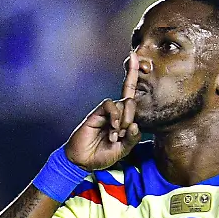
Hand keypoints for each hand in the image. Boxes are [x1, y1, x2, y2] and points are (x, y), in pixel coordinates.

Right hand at [65, 52, 141, 169]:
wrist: (83, 161)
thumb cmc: (103, 155)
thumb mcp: (123, 150)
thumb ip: (132, 138)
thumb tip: (135, 124)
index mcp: (124, 119)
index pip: (130, 95)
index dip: (133, 74)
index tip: (133, 56)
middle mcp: (116, 112)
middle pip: (130, 101)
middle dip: (131, 118)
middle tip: (122, 134)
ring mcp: (106, 112)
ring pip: (122, 104)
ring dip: (123, 121)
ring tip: (114, 136)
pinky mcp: (97, 112)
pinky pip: (110, 105)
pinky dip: (114, 116)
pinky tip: (112, 128)